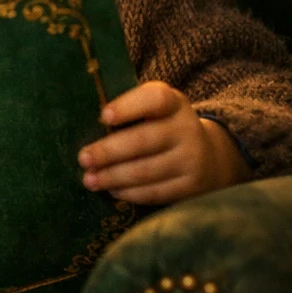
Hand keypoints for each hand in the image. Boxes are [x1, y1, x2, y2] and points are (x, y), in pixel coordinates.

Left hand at [77, 81, 251, 205]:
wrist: (208, 156)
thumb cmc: (163, 128)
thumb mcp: (154, 110)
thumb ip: (128, 110)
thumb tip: (83, 122)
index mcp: (173, 103)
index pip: (155, 99)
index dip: (128, 107)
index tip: (103, 116)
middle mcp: (187, 129)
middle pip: (144, 140)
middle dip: (109, 151)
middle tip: (83, 158)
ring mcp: (192, 159)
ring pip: (146, 170)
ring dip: (113, 177)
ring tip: (90, 180)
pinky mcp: (191, 187)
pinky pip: (155, 192)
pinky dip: (130, 193)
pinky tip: (112, 191)